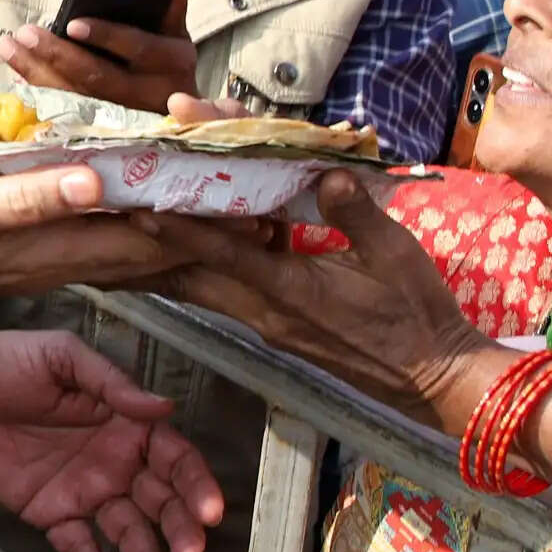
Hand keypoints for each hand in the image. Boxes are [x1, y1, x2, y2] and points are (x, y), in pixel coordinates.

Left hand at [0, 0, 198, 111]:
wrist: (183, 121)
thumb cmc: (168, 66)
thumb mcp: (176, 36)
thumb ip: (172, 8)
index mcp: (172, 63)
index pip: (138, 47)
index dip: (106, 36)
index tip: (72, 24)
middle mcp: (151, 95)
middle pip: (98, 76)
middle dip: (57, 54)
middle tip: (23, 34)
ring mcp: (126, 120)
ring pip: (77, 97)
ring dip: (37, 73)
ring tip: (8, 47)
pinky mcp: (103, 134)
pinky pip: (65, 115)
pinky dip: (39, 94)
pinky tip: (15, 75)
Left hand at [0, 328, 223, 551]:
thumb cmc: (10, 360)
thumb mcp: (63, 356)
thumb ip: (111, 383)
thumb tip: (162, 406)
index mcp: (126, 424)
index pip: (175, 459)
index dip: (196, 484)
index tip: (210, 510)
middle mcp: (115, 462)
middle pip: (161, 501)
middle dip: (181, 530)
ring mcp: (85, 491)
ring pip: (126, 530)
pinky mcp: (52, 513)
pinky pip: (78, 546)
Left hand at [146, 172, 493, 427]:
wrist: (435, 376)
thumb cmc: (418, 314)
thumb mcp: (397, 255)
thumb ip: (358, 214)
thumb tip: (330, 175)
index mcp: (289, 291)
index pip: (222, 256)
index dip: (178, 232)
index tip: (137, 211)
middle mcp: (265, 310)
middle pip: (193, 273)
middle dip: (154, 240)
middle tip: (116, 208)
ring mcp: (268, 320)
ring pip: (203, 285)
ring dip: (170, 254)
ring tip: (130, 223)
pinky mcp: (277, 323)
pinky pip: (226, 290)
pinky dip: (202, 264)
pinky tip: (189, 241)